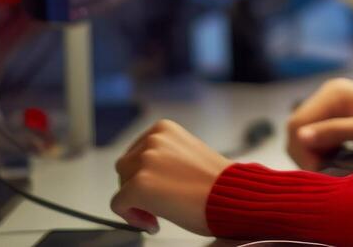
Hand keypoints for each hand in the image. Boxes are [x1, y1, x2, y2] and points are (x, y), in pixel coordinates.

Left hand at [112, 118, 229, 235]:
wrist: (233, 196)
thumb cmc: (218, 182)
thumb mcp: (186, 154)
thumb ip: (164, 157)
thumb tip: (146, 174)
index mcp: (163, 129)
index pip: (136, 151)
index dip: (144, 174)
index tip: (157, 187)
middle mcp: (152, 140)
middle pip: (125, 167)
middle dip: (137, 186)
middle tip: (157, 203)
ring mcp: (144, 162)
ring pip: (122, 185)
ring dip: (135, 201)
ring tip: (157, 212)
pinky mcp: (139, 185)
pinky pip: (119, 204)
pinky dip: (132, 217)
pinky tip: (154, 222)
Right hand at [286, 77, 352, 168]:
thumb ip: (334, 131)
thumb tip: (300, 136)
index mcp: (333, 93)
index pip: (297, 123)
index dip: (302, 149)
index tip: (318, 171)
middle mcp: (327, 94)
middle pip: (296, 127)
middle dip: (305, 153)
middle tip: (323, 171)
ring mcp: (330, 104)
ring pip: (303, 133)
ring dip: (310, 153)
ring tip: (329, 166)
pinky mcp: (334, 115)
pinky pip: (314, 135)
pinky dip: (318, 150)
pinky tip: (333, 159)